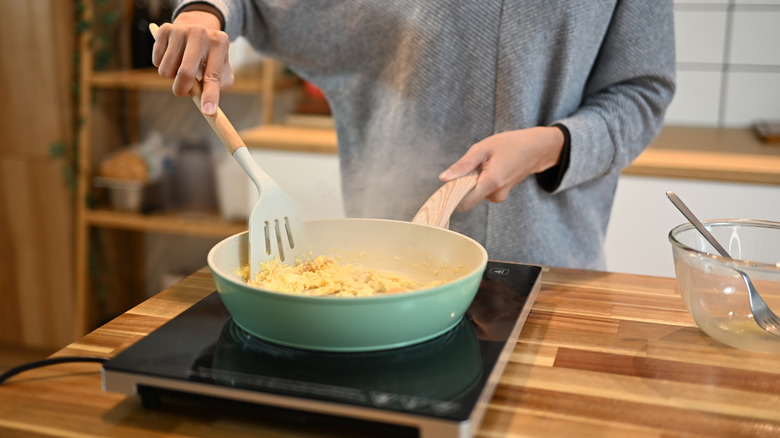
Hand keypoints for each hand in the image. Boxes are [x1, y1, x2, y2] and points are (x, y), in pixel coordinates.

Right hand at [151, 10, 232, 114]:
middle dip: (182, 90)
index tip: (207, 112)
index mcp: (219, 44)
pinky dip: (162, 66)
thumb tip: (208, 106)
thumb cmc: (210, 57)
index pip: (213, 76)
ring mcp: (181, 30)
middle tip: (182, 93)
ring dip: (172, 77)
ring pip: (167, 70)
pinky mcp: (164, 30)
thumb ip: (217, 87)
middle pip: (186, 73)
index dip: (210, 96)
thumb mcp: (222, 69)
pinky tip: (172, 57)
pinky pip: (157, 61)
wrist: (196, 28)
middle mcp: (201, 33)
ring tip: (181, 68)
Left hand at [438, 126, 564, 210]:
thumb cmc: (511, 144)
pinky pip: (483, 191)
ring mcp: (499, 196)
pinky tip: (492, 167)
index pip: (463, 202)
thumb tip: (443, 178)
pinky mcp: (500, 194)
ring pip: (475, 193)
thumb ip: (463, 165)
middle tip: (476, 164)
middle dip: (465, 182)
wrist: (537, 149)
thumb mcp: (483, 149)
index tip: (451, 181)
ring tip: (487, 163)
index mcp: (491, 183)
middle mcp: (496, 195)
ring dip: (474, 179)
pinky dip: (482, 180)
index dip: (453, 193)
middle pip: (467, 197)